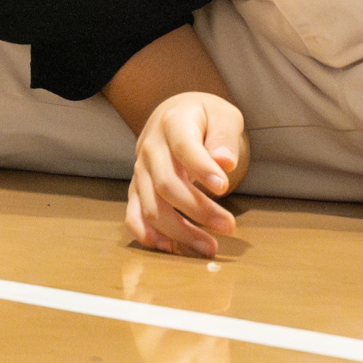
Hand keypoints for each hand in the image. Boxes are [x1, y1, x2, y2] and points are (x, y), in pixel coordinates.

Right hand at [125, 91, 246, 258]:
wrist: (175, 114)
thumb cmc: (204, 117)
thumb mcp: (223, 116)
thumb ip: (225, 136)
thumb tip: (225, 163)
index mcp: (173, 123)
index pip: (184, 147)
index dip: (202, 168)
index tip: (224, 187)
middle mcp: (150, 147)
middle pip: (167, 184)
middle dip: (198, 210)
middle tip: (229, 226)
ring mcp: (140, 169)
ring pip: (152, 206)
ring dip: (180, 231)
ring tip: (209, 247)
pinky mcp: (136, 187)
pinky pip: (133, 214)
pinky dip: (146, 234)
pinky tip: (168, 248)